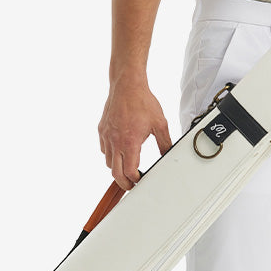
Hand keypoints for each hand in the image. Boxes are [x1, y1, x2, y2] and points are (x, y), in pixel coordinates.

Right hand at [98, 73, 171, 191]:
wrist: (127, 85)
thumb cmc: (142, 101)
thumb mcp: (160, 124)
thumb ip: (165, 143)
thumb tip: (168, 154)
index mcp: (130, 142)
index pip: (129, 172)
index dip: (135, 181)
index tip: (141, 181)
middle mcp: (115, 141)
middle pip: (115, 173)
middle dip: (124, 183)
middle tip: (132, 185)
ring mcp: (107, 136)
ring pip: (108, 162)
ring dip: (117, 168)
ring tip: (127, 168)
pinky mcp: (102, 130)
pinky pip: (104, 149)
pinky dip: (110, 155)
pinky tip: (119, 151)